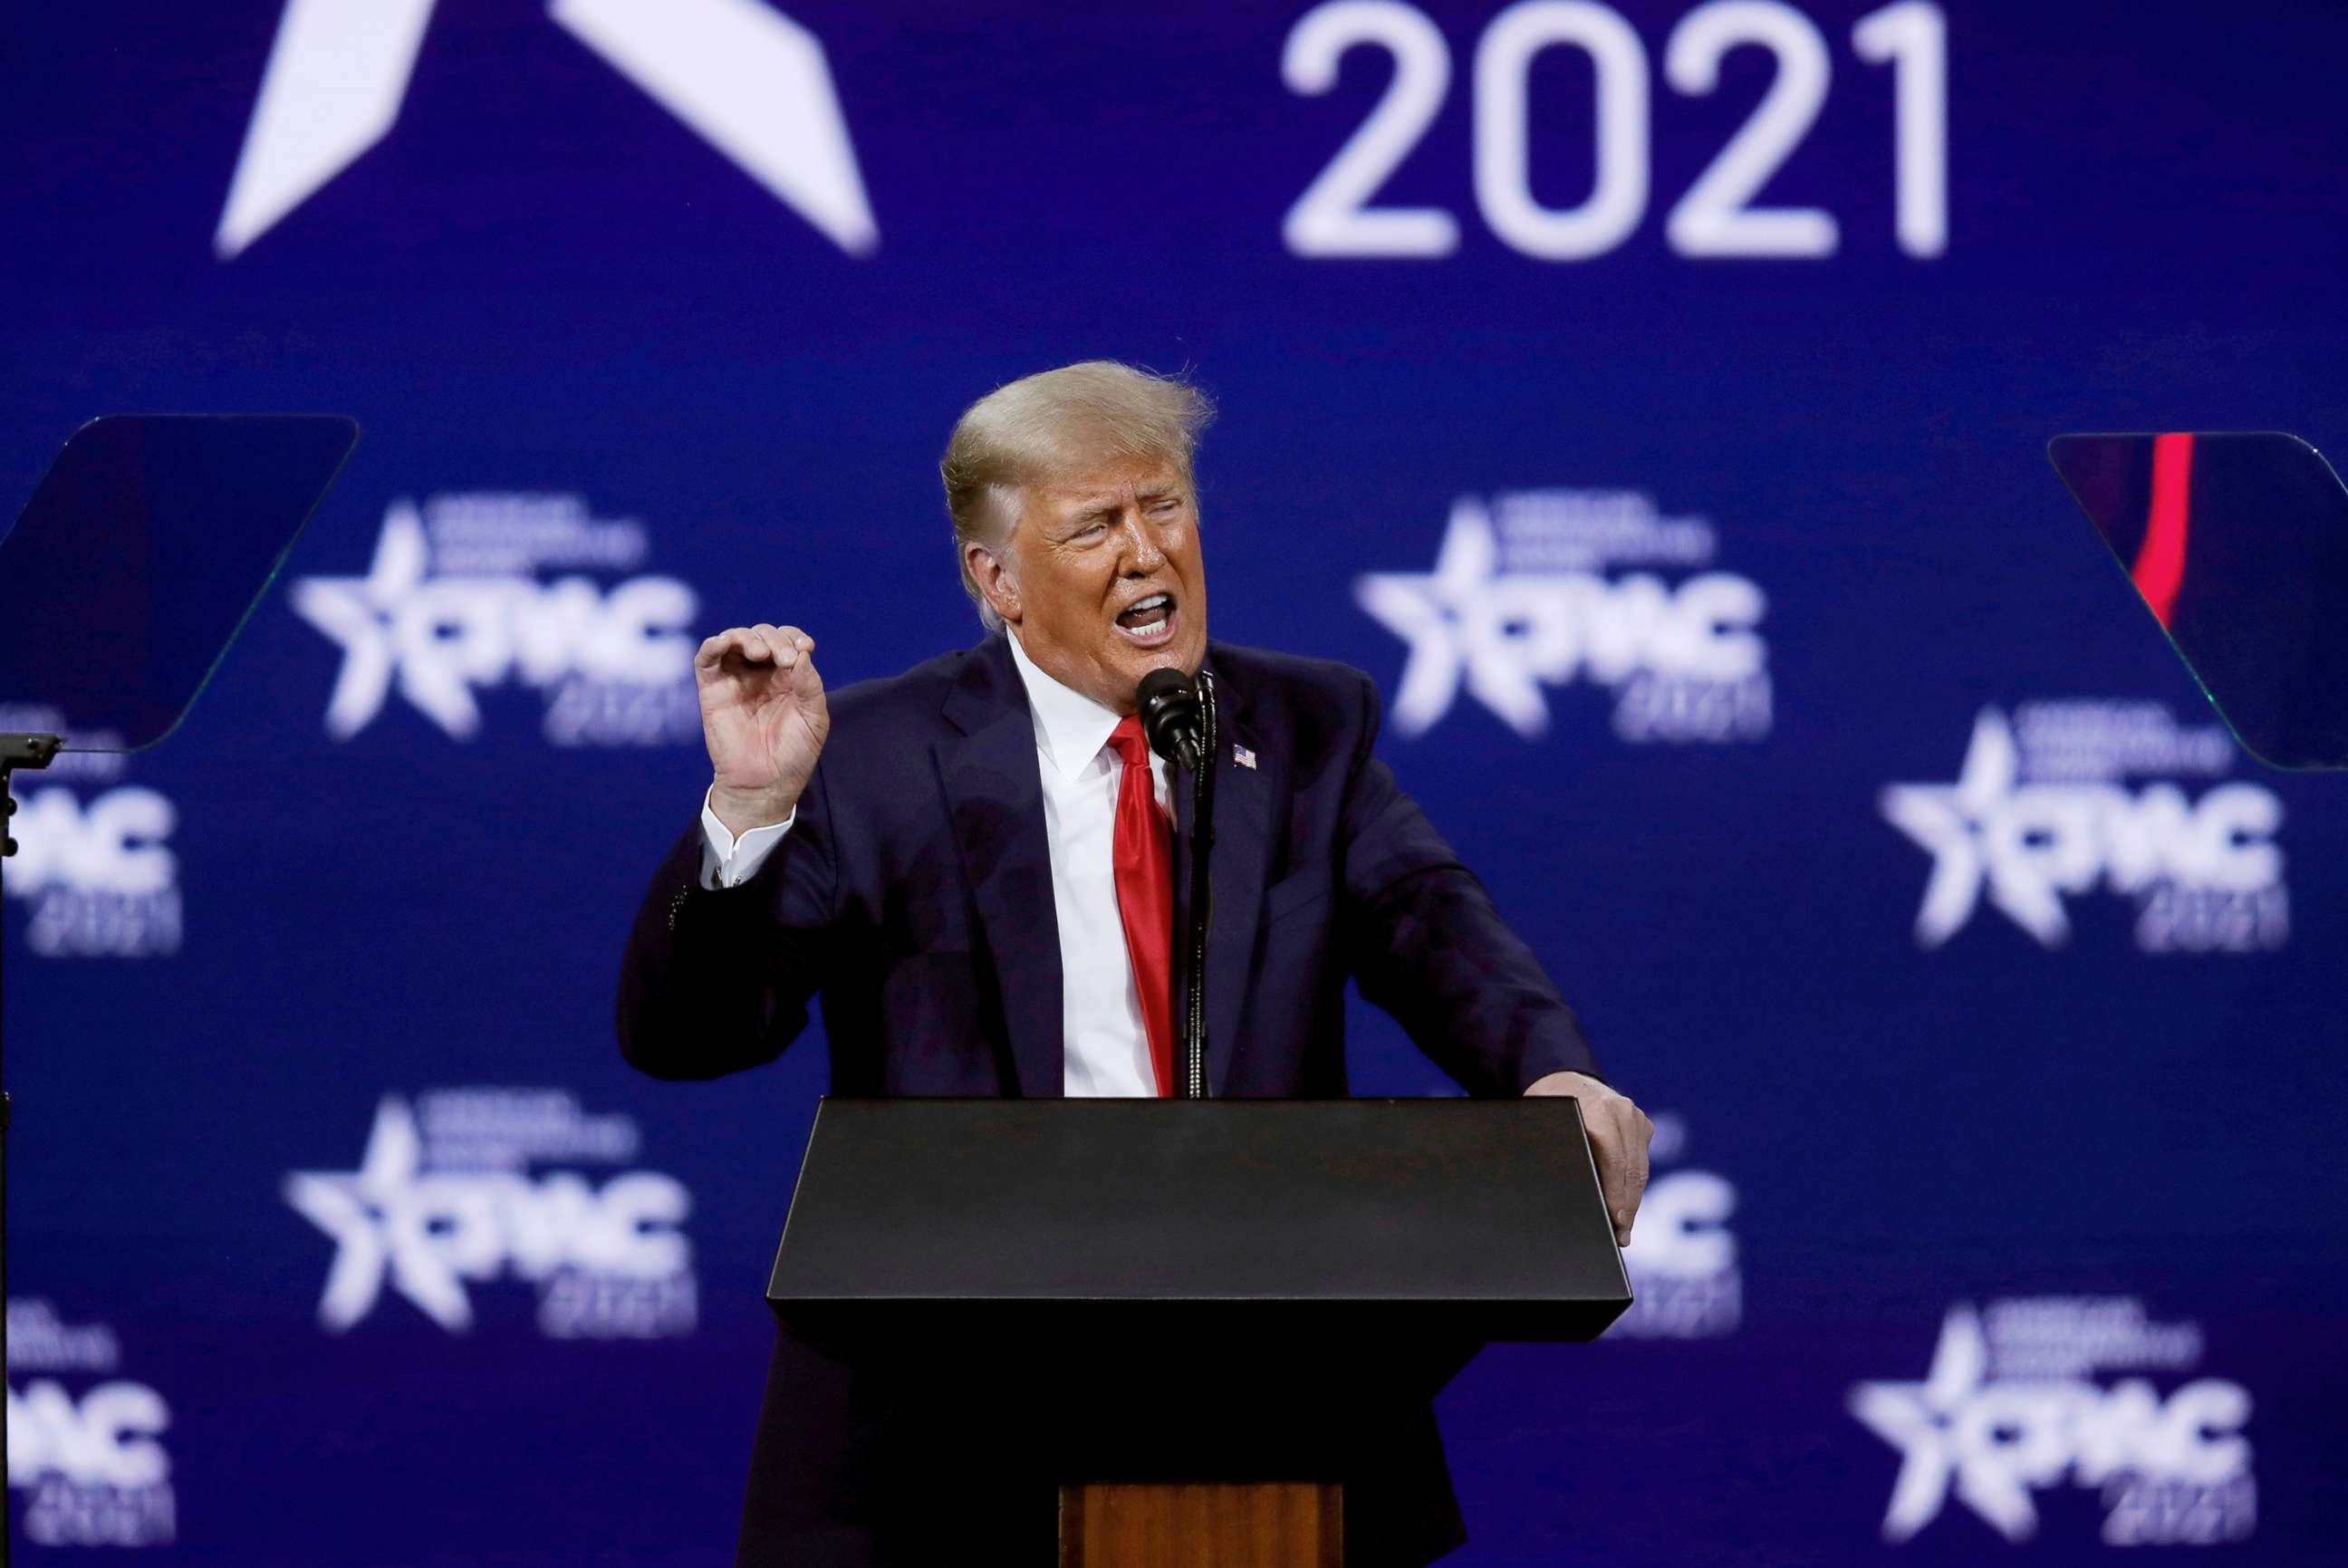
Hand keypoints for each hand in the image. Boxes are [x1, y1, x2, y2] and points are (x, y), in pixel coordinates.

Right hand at [696, 624, 829, 834]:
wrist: (766, 784)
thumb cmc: (793, 754)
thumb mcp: (814, 718)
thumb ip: (810, 684)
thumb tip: (802, 653)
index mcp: (787, 676)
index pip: (787, 640)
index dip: (794, 636)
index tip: (805, 647)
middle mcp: (760, 673)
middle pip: (763, 635)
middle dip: (776, 639)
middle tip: (785, 660)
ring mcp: (735, 679)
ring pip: (735, 639)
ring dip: (748, 637)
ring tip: (761, 653)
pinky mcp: (712, 689)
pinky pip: (706, 658)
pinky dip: (714, 643)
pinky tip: (726, 643)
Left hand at [1525, 1071, 1652, 1246]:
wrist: (1563, 1078)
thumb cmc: (1547, 1107)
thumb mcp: (1544, 1125)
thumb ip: (1559, 1152)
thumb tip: (1566, 1195)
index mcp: (1598, 1109)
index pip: (1614, 1161)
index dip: (1616, 1195)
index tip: (1615, 1222)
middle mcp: (1623, 1112)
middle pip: (1631, 1170)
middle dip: (1627, 1207)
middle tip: (1621, 1237)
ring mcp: (1636, 1117)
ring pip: (1640, 1169)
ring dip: (1633, 1201)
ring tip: (1624, 1229)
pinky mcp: (1643, 1125)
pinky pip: (1641, 1162)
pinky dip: (1634, 1186)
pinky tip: (1626, 1208)